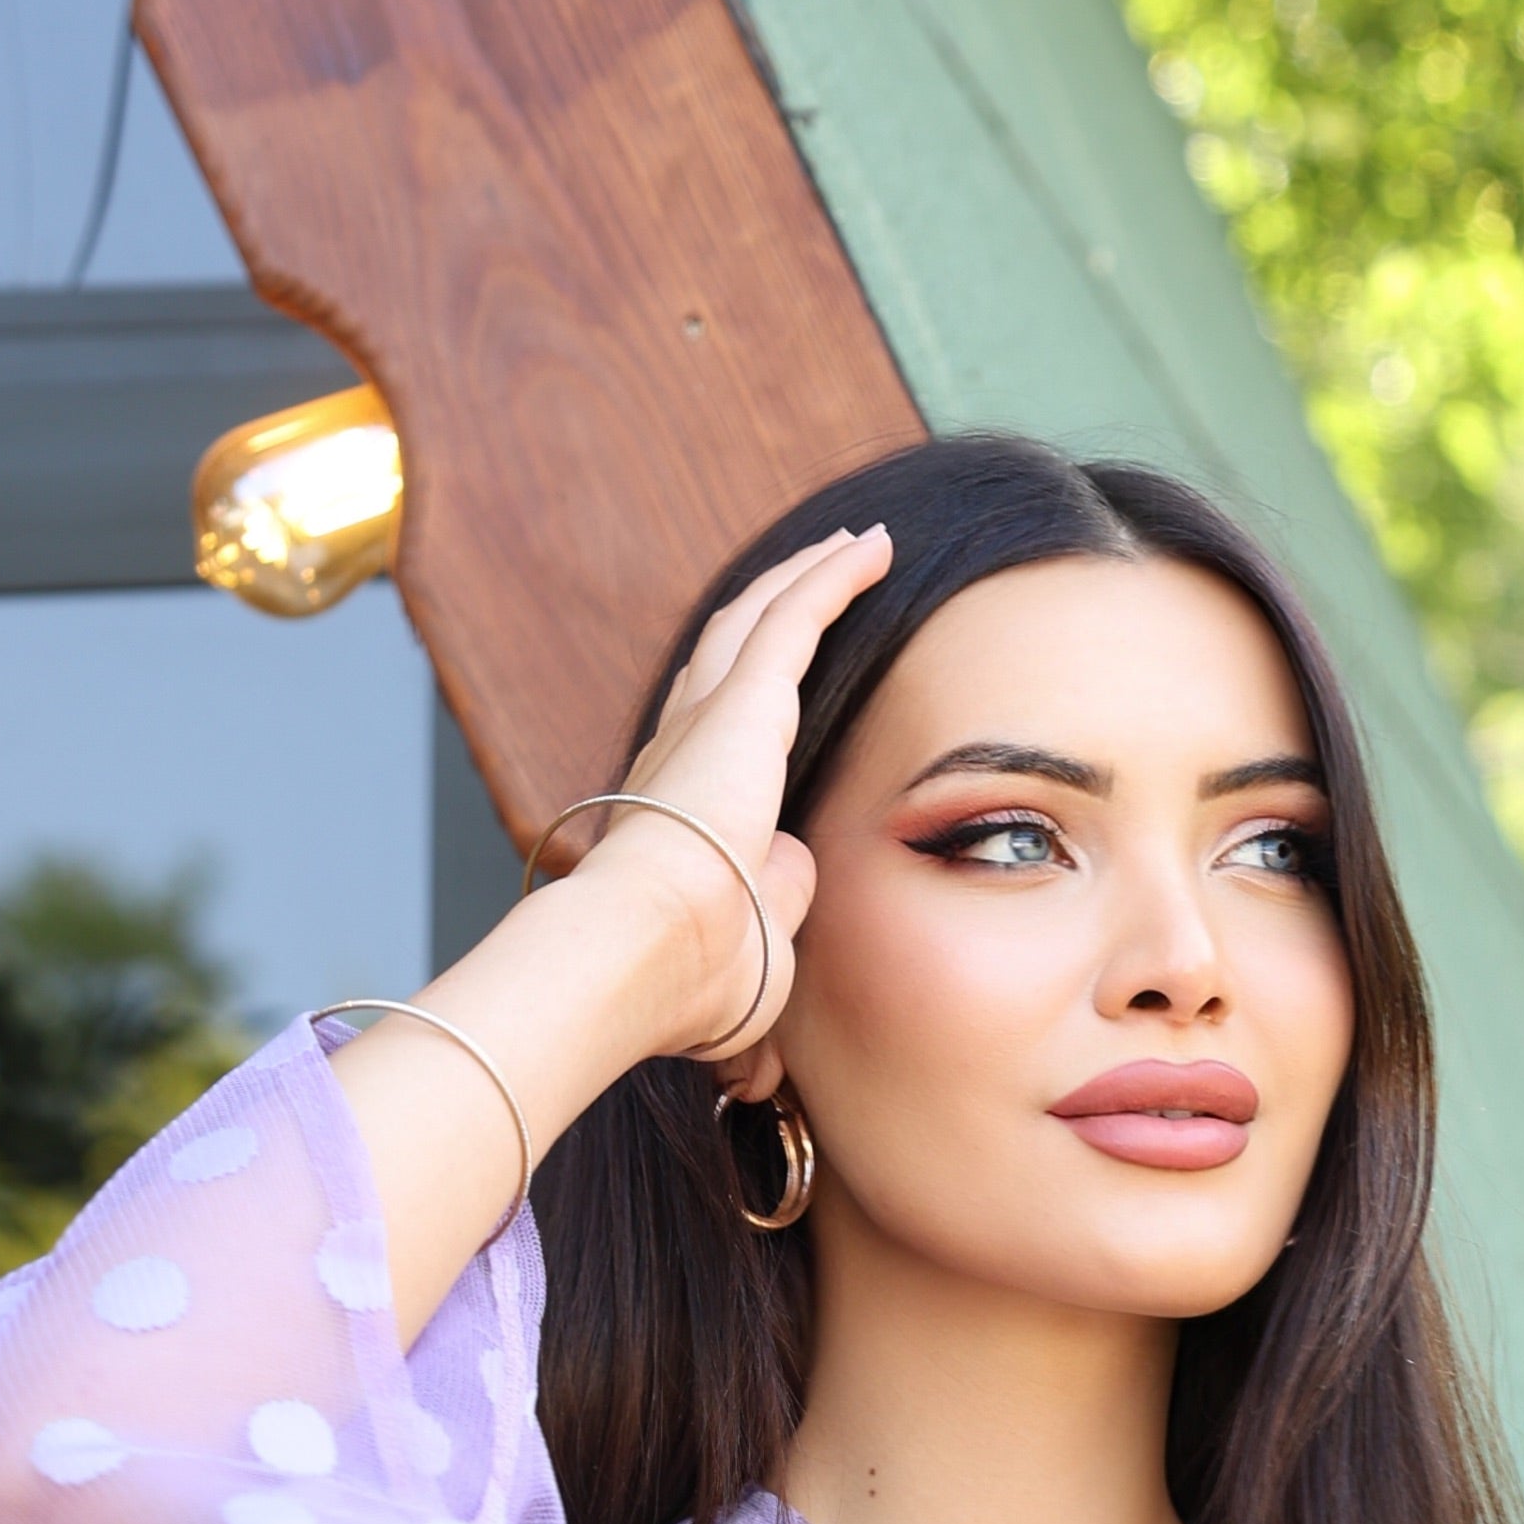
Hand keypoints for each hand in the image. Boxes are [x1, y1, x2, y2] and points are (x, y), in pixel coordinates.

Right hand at [559, 521, 890, 1068]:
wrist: (650, 951)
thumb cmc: (692, 977)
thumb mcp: (749, 946)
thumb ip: (774, 902)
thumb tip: (792, 874)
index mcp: (682, 807)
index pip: (715, 736)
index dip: (747, 700)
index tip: (778, 684)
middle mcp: (683, 746)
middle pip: (732, 653)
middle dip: (775, 609)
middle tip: (817, 576)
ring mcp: (708, 718)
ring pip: (762, 618)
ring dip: (807, 576)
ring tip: (853, 547)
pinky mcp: (743, 701)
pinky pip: (796, 615)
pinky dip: (832, 576)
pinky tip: (873, 549)